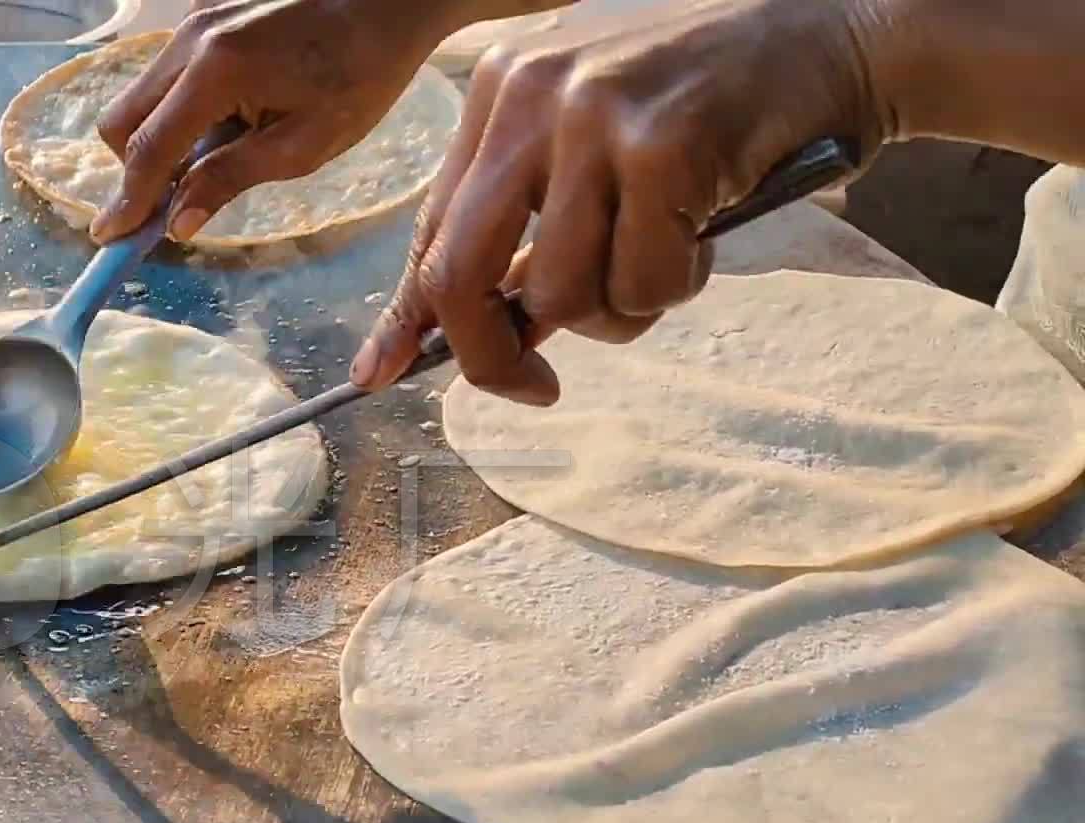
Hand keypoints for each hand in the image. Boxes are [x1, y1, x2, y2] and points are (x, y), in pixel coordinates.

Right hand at [89, 0, 464, 243]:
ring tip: (213, 158)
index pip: (149, 149)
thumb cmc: (358, 77)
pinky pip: (166, 75)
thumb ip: (230, 180)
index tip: (110, 237)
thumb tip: (178, 222)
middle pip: (122, 121)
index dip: (128, 199)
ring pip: (140, 97)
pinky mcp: (202, 16)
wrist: (383, 5)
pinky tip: (229, 119)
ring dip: (158, 139)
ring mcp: (192, 22)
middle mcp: (190, 40)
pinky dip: (178, 108)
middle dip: (135, 169)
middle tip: (169, 204)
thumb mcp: (302, 147)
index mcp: (216, 71)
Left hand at [349, 0, 893, 399]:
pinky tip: (705, 233)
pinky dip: (675, 287)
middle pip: (460, 275)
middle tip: (536, 386)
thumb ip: (526, 217)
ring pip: (562, 296)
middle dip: (490, 355)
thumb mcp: (593, 132)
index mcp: (500, 86)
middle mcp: (532, 92)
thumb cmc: (714, 100)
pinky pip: (642, 286)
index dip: (409, 317)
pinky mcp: (663, 146)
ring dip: (620, 312)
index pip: (430, 228)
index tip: (383, 374)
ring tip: (666, 257)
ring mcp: (595, 115)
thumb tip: (445, 332)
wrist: (840, 24)